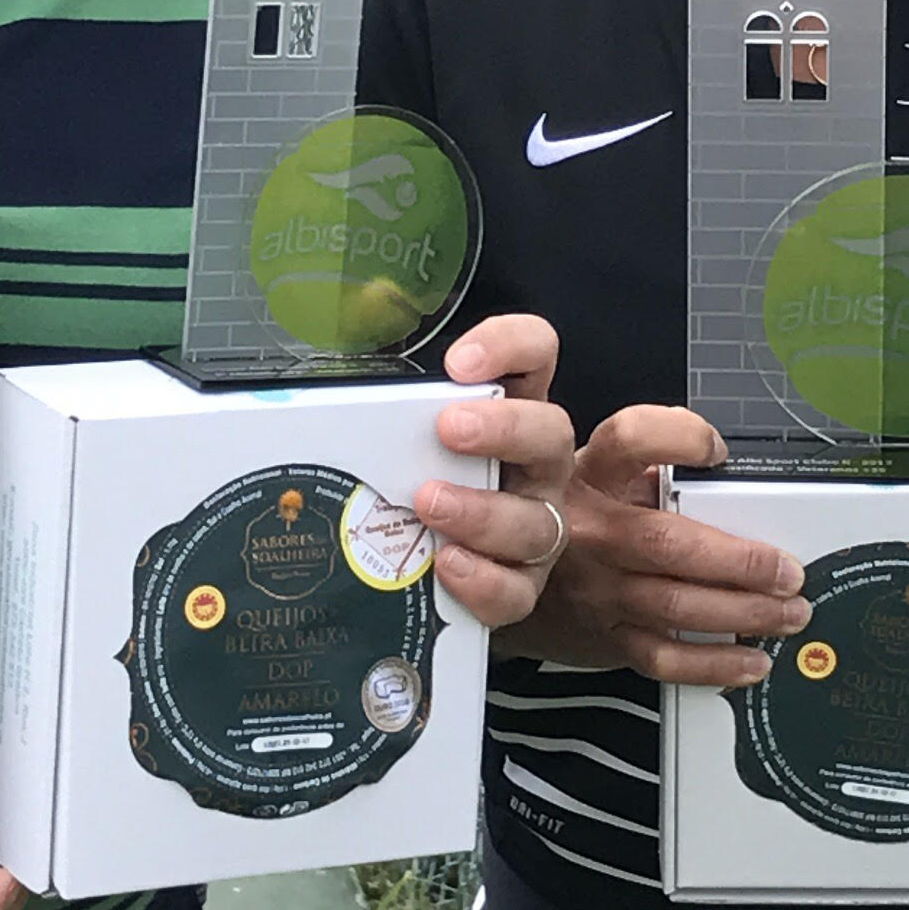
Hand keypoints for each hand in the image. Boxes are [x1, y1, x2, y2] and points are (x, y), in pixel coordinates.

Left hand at [409, 315, 583, 630]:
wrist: (442, 572)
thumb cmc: (423, 480)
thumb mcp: (405, 429)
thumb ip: (389, 384)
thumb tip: (358, 318)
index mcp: (513, 411)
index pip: (535, 354)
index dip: (509, 346)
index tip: (459, 362)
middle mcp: (536, 467)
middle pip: (551, 432)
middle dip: (505, 427)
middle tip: (449, 427)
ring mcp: (536, 528)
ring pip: (535, 520)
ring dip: (482, 510)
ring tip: (428, 502)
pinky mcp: (521, 587)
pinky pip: (516, 591)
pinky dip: (483, 580)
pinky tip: (446, 565)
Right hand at [497, 402, 814, 688]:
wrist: (500, 582)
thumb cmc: (566, 519)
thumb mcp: (589, 472)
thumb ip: (642, 464)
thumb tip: (720, 468)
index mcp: (589, 475)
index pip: (629, 439)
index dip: (678, 438)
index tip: (717, 450)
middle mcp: (588, 530)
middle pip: (667, 542)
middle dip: (739, 561)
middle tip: (789, 572)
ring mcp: (595, 589)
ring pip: (674, 605)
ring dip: (743, 613)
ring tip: (789, 613)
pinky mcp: (603, 636)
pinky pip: (661, 656)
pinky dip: (712, 664)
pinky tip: (752, 661)